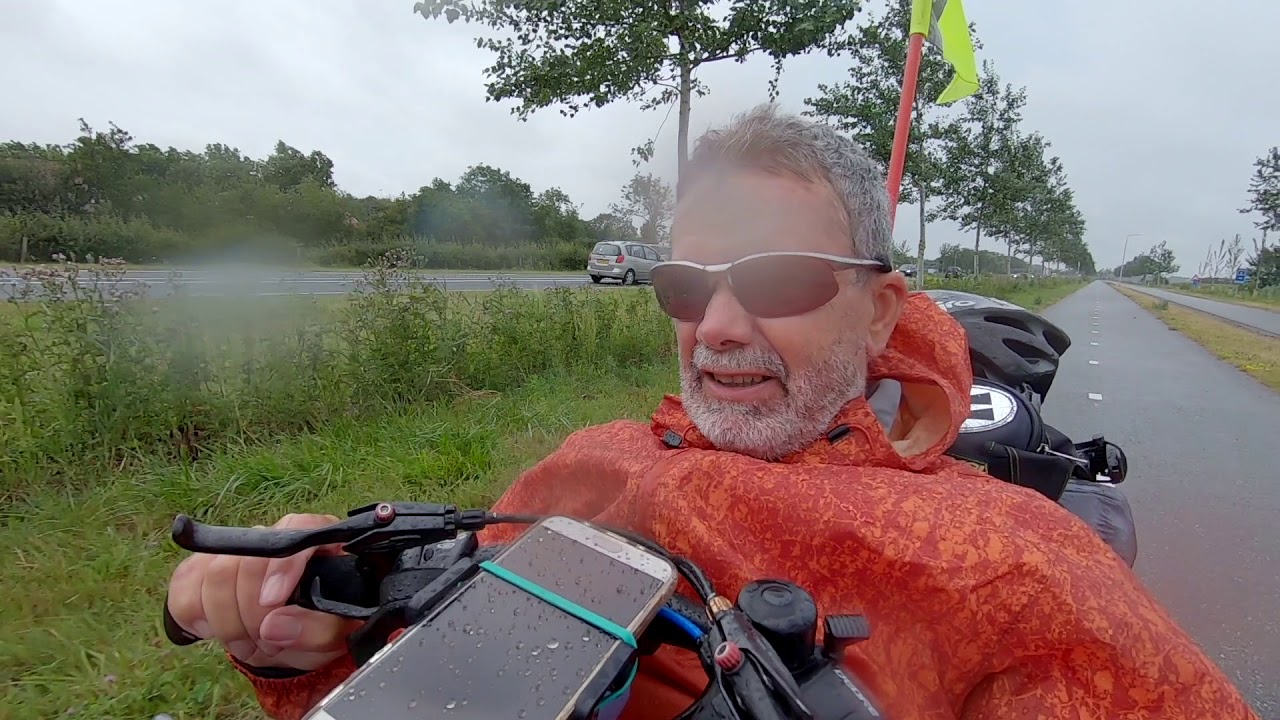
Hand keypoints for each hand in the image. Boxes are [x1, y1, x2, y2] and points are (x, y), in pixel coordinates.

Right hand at [165, 513, 362, 670]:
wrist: (290, 642)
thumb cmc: (321, 628)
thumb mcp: (338, 635)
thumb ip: (317, 631)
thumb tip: (274, 627)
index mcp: (321, 540)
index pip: (298, 531)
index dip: (281, 567)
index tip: (272, 603)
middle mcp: (276, 535)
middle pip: (248, 560)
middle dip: (252, 614)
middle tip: (266, 644)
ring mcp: (237, 549)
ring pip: (214, 573)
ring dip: (227, 622)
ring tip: (249, 642)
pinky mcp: (202, 565)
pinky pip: (184, 583)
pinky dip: (194, 614)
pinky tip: (215, 629)